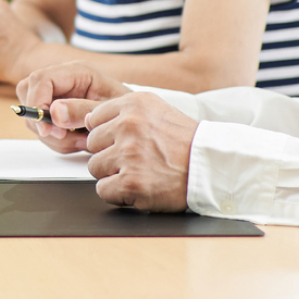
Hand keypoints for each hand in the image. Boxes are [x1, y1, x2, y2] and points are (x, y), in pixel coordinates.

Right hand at [14, 61, 131, 152]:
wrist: (135, 122)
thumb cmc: (127, 111)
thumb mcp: (109, 110)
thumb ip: (83, 110)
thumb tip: (54, 112)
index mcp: (77, 72)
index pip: (40, 79)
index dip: (36, 103)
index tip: (46, 129)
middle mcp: (63, 81)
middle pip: (28, 94)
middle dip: (41, 122)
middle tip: (63, 136)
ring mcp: (57, 97)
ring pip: (33, 116)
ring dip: (53, 136)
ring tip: (80, 141)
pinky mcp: (55, 113)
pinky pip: (43, 128)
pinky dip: (57, 141)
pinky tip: (77, 141)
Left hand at [83, 93, 198, 211]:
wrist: (212, 167)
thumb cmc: (186, 143)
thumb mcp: (156, 112)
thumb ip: (123, 113)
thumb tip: (87, 119)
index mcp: (134, 105)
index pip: (94, 118)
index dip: (108, 134)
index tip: (126, 141)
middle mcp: (129, 126)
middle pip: (91, 144)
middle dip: (109, 154)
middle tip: (136, 159)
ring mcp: (129, 154)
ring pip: (94, 167)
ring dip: (113, 174)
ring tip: (139, 172)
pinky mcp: (130, 182)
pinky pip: (103, 190)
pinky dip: (118, 194)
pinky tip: (139, 186)